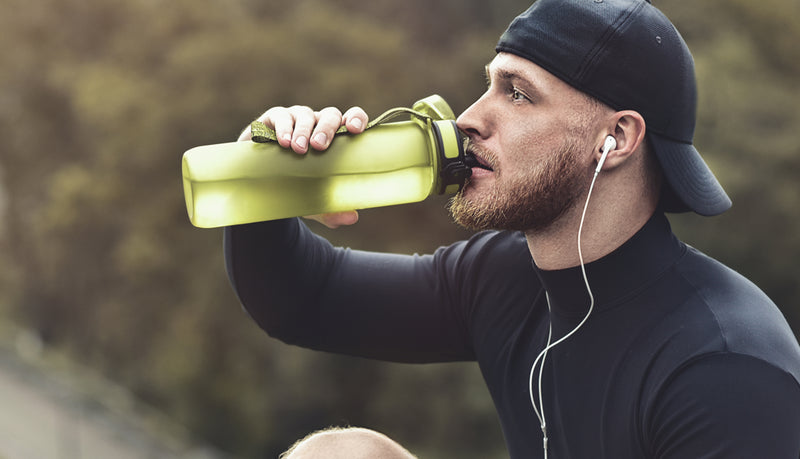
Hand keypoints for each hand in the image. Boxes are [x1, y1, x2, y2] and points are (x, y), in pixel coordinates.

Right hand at [238, 105, 368, 227]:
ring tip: (298, 149)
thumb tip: (352, 217)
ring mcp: (297, 119)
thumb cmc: (296, 186)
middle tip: (319, 146)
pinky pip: (280, 116)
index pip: (353, 118)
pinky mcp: (273, 119)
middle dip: (327, 128)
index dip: (356, 119)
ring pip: (305, 115)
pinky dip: (283, 128)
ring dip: (303, 131)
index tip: (354, 130)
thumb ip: (333, 209)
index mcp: (336, 137)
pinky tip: (283, 142)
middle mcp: (318, 123)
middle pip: (330, 115)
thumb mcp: (315, 200)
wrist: (261, 184)